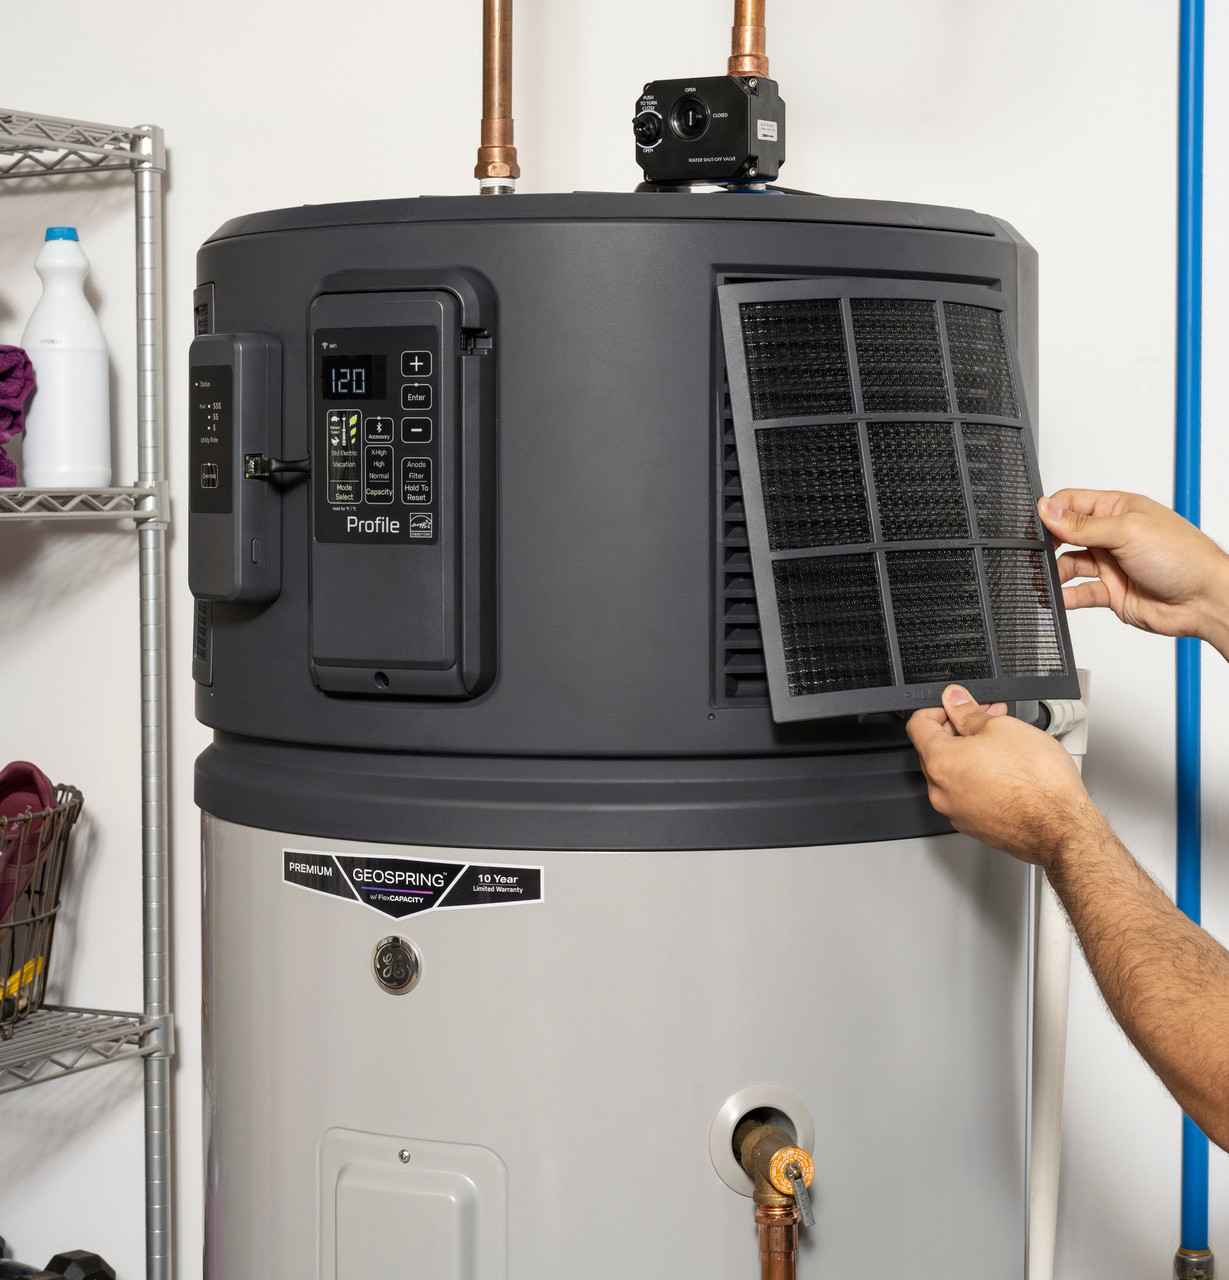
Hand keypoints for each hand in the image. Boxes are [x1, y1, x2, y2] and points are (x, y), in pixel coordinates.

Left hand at [907, 685, 1090, 864]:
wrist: (1061, 828)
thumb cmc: (1038, 784)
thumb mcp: (1002, 728)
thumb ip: (969, 712)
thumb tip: (954, 700)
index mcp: (940, 763)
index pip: (918, 724)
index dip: (939, 707)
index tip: (957, 704)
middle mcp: (941, 791)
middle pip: (935, 749)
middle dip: (959, 727)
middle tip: (986, 717)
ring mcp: (956, 811)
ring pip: (953, 772)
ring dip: (971, 751)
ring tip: (1003, 741)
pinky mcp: (974, 824)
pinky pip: (967, 793)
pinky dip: (979, 776)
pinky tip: (1005, 769)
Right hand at [1039, 489, 1228, 652]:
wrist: (1204, 600)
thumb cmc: (1183, 557)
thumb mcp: (1127, 531)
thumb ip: (1082, 524)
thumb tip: (1047, 510)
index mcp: (1118, 510)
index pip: (1071, 503)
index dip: (1051, 512)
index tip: (1036, 525)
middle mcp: (1112, 535)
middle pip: (1065, 535)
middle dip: (1047, 544)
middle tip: (1035, 554)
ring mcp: (1110, 564)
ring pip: (1068, 565)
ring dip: (1054, 573)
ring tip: (1045, 579)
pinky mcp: (1110, 591)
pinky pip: (1079, 593)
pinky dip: (1066, 596)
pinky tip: (1060, 596)